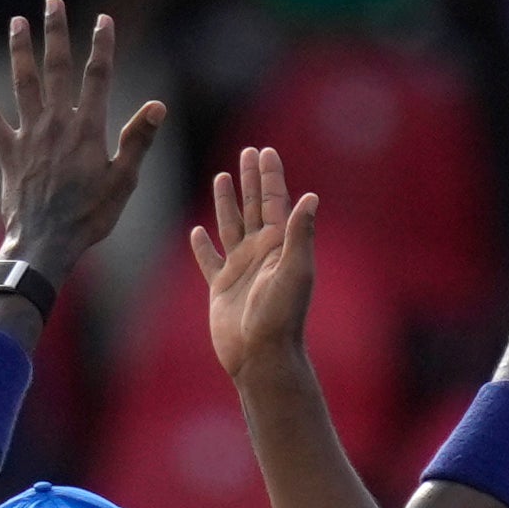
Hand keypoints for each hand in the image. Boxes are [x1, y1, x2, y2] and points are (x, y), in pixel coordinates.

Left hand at [0, 0, 167, 290]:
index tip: (103, 19)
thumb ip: (137, 140)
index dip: (102, 46)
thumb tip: (156, 106)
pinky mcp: (8, 153)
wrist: (46, 244)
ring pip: (22, 84)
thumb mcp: (123, 181)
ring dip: (20, 51)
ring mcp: (28, 137)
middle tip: (52, 2)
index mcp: (87, 129)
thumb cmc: (89, 217)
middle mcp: (55, 124)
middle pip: (55, 69)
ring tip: (17, 22)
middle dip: (55, 33)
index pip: (97, 77)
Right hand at [191, 145, 321, 383]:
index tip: (266, 151)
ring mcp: (240, 270)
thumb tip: (311, 197)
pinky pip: (210, 261)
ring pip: (230, 226)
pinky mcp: (221, 288)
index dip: (271, 176)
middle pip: (252, 206)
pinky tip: (197, 232)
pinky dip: (203, 246)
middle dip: (250, 179)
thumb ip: (299, 233)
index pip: (274, 202)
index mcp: (279, 246)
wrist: (262, 356)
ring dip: (227, 202)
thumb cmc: (281, 316)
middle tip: (247, 152)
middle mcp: (260, 253)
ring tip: (223, 177)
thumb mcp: (295, 270)